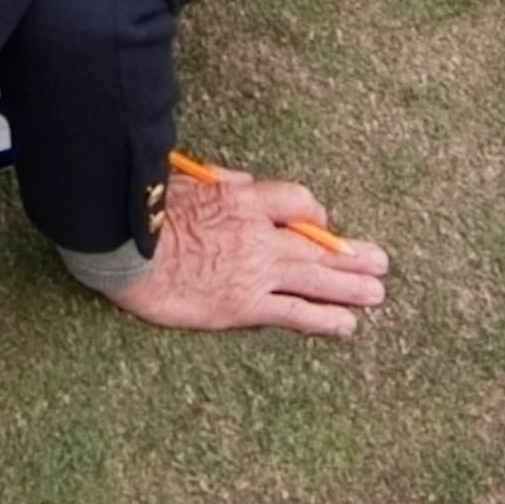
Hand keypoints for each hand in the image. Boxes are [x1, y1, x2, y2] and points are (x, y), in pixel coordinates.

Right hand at [97, 164, 391, 338]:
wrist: (125, 252)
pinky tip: (346, 325)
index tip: (320, 225)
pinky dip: (323, 319)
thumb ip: (217, 179)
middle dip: (351, 254)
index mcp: (243, 200)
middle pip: (317, 245)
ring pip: (316, 279)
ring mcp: (256, 273)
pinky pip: (295, 312)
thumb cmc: (146, 213)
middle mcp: (259, 236)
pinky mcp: (245, 306)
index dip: (314, 215)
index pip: (297, 202)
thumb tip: (239, 178)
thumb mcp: (182, 179)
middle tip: (379, 262)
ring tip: (376, 293)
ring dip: (350, 287)